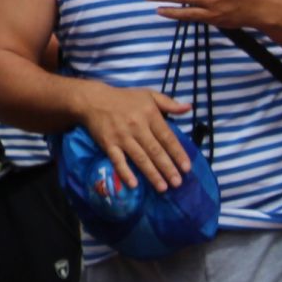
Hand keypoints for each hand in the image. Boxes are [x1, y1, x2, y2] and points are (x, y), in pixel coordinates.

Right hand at [76, 83, 192, 192]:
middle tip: (177, 183)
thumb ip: (169, 103)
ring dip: (151, 173)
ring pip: (140, 158)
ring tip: (162, 187)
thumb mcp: (148, 94)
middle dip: (167, 168)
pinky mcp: (108, 143)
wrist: (92, 99)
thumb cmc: (123, 98)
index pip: (167, 137)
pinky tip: (134, 184)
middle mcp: (137, 126)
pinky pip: (118, 160)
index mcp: (149, 114)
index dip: (177, 153)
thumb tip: (188, 108)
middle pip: (155, 150)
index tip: (187, 168)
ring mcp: (121, 136)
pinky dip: (125, 172)